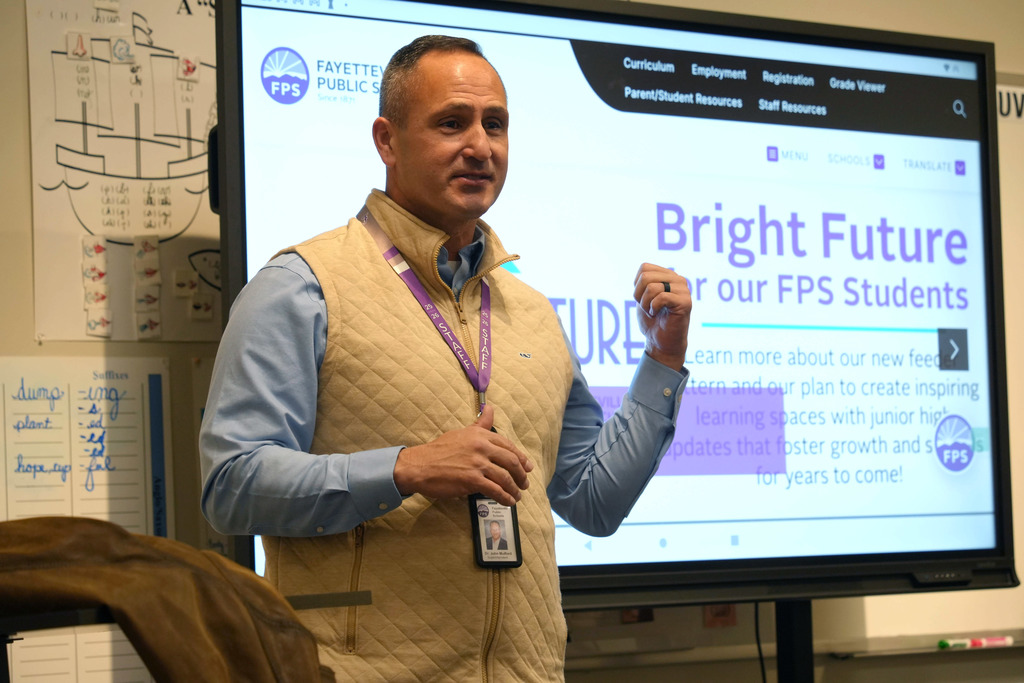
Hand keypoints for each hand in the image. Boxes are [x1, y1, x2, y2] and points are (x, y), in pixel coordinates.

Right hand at [393, 404, 533, 506]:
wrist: (420, 466)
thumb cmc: (439, 450)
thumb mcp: (462, 433)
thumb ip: (480, 424)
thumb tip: (490, 409)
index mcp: (480, 435)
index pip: (508, 445)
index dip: (520, 457)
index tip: (527, 466)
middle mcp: (482, 447)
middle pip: (511, 461)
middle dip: (521, 474)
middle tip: (525, 483)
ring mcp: (477, 463)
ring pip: (505, 477)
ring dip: (515, 488)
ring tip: (518, 495)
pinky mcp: (472, 480)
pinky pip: (495, 490)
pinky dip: (505, 497)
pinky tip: (508, 501)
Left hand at [633, 263, 691, 369]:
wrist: (661, 342)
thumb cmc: (652, 321)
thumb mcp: (643, 296)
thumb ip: (645, 281)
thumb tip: (643, 271)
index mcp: (668, 275)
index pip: (644, 267)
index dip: (637, 285)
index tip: (643, 299)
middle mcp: (678, 279)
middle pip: (646, 277)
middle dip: (639, 295)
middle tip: (647, 307)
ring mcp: (683, 290)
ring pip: (652, 287)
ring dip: (646, 304)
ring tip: (653, 312)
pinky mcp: (686, 302)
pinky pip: (661, 297)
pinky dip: (653, 308)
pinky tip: (658, 314)